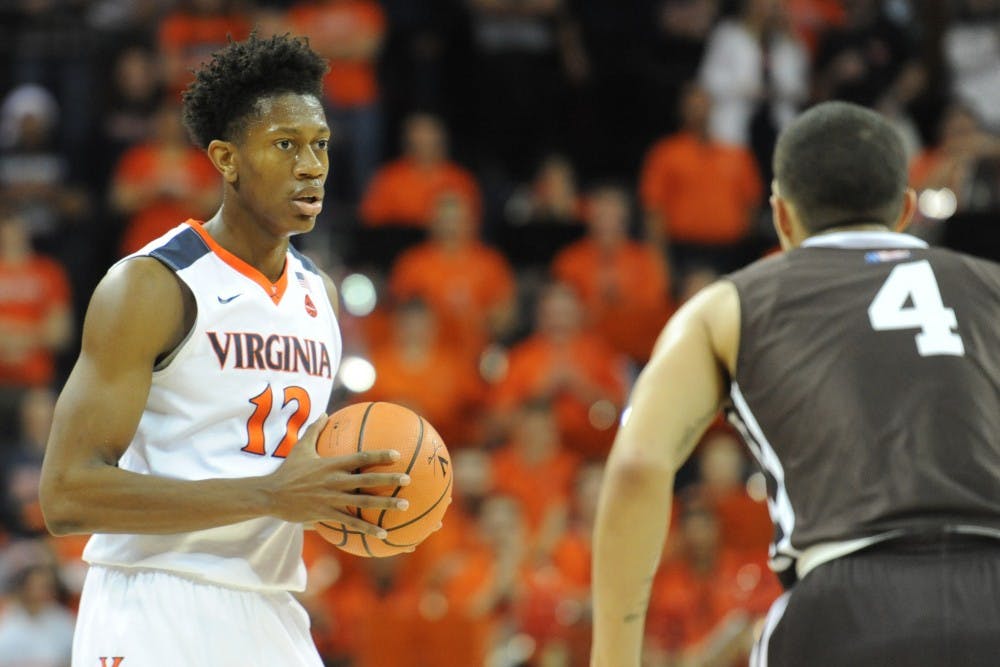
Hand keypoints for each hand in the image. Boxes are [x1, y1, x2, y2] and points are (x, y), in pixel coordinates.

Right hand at [265, 415, 410, 536]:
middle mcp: (335, 481)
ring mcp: (332, 499)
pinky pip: (351, 523)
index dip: (379, 455)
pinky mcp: (327, 514)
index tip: (397, 454)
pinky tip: (384, 533)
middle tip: (408, 479)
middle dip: (389, 479)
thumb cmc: (288, 470)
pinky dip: (368, 528)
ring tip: (405, 504)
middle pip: (367, 480)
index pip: (360, 457)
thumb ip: (314, 430)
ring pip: (363, 502)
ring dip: (386, 503)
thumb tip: (325, 413)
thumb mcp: (301, 448)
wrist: (271, 495)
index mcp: (332, 464)